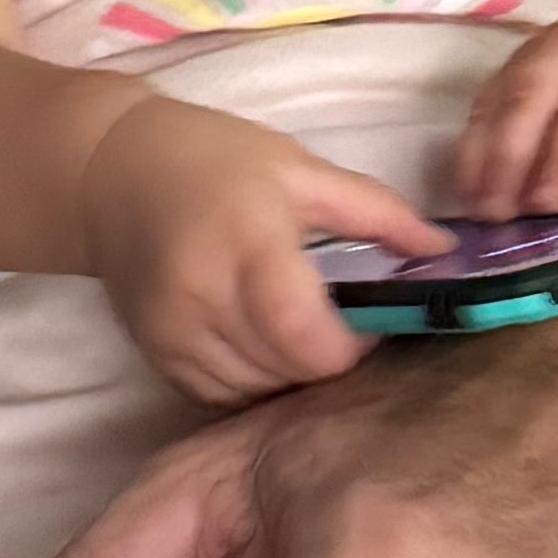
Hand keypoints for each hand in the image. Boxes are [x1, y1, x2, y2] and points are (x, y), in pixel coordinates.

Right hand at [74, 98, 445, 408]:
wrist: (109, 172)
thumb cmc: (215, 160)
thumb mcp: (300, 168)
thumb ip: (377, 213)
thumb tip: (448, 252)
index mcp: (248, 241)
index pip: (306, 334)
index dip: (351, 346)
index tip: (369, 323)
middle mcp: (203, 296)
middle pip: (287, 372)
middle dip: (326, 360)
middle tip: (340, 326)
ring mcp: (172, 332)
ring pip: (256, 392)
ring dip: (290, 375)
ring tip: (298, 331)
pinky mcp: (155, 355)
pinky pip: (220, 397)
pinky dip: (253, 380)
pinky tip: (261, 342)